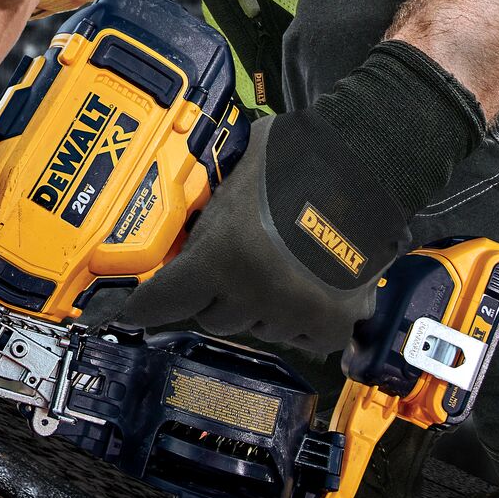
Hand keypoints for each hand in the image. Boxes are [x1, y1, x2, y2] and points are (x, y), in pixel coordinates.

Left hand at [112, 112, 384, 351]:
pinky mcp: (332, 324)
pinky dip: (302, 319)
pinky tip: (311, 285)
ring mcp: (294, 314)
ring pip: (258, 329)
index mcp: (219, 256)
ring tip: (281, 267)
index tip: (129, 315)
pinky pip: (301, 337)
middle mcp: (252, 294)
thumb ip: (209, 210)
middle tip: (233, 268)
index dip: (143, 308)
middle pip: (213, 317)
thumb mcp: (233, 180)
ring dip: (260, 307)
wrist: (369, 167)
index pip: (163, 300)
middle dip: (216, 296)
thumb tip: (182, 216)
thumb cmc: (296, 159)